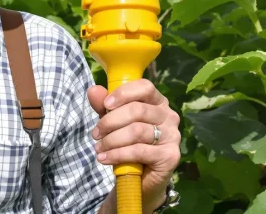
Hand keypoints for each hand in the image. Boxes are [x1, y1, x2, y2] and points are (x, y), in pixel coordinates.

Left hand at [87, 79, 180, 211]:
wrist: (140, 177)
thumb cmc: (127, 142)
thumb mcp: (112, 121)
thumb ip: (103, 106)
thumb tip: (93, 90)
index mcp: (157, 102)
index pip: (145, 87)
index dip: (123, 93)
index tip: (105, 104)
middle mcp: (169, 116)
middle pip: (137, 110)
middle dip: (110, 122)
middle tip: (95, 134)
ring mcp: (172, 136)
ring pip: (136, 131)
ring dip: (111, 140)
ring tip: (98, 148)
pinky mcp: (170, 156)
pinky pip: (139, 151)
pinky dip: (117, 154)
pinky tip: (104, 158)